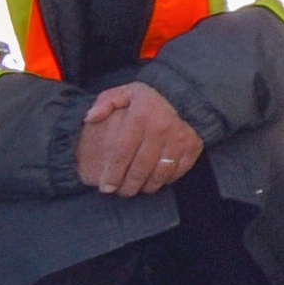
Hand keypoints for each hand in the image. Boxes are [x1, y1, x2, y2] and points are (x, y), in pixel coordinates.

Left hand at [74, 82, 204, 197]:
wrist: (188, 94)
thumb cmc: (150, 98)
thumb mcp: (126, 92)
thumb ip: (105, 102)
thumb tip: (89, 118)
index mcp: (141, 116)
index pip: (123, 151)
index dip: (113, 172)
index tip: (105, 187)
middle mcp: (162, 128)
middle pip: (141, 167)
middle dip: (128, 185)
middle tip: (120, 192)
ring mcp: (180, 139)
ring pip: (160, 172)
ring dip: (146, 186)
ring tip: (136, 189)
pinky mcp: (193, 146)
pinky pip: (178, 170)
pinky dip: (166, 180)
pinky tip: (155, 182)